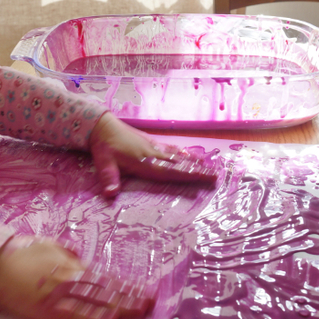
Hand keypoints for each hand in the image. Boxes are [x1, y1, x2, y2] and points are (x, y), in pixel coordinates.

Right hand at [0, 237, 153, 318]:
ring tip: (138, 312)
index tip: (144, 291)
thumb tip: (81, 257)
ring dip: (119, 308)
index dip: (127, 286)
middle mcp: (69, 278)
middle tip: (150, 304)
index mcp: (70, 264)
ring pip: (95, 302)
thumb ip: (67, 252)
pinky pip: (75, 316)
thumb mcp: (48, 245)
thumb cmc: (19, 253)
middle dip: (130, 298)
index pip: (105, 278)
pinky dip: (93, 318)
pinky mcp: (46, 309)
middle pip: (106, 291)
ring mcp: (59, 295)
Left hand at [89, 112, 216, 196]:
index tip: (204, 178)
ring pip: (178, 156)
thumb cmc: (102, 146)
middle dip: (198, 171)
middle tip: (217, 177)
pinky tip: (192, 155)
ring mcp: (153, 146)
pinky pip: (171, 149)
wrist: (101, 124)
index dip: (187, 175)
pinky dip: (184, 153)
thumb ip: (109, 178)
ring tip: (212, 167)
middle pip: (179, 164)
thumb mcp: (103, 162)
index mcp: (144, 161)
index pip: (170, 171)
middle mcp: (153, 153)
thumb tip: (111, 194)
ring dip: (195, 162)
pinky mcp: (151, 142)